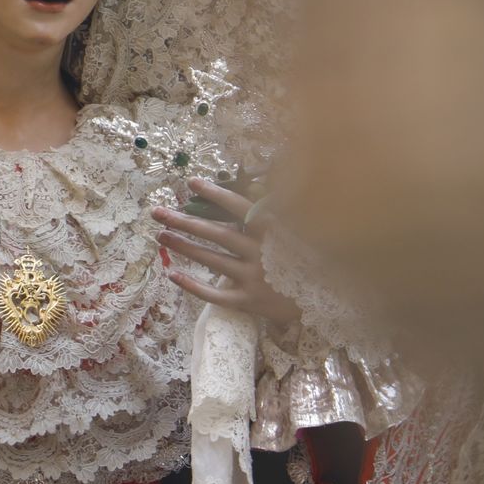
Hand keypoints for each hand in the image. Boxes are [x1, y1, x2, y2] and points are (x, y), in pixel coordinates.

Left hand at [153, 177, 301, 325]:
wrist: (326, 299)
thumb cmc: (307, 260)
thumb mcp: (295, 231)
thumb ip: (273, 213)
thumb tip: (253, 190)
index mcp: (271, 232)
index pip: (237, 207)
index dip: (214, 193)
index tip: (191, 182)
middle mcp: (259, 252)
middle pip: (215, 233)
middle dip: (184, 221)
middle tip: (157, 212)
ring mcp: (252, 278)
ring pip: (211, 260)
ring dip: (184, 247)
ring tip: (160, 236)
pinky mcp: (248, 301)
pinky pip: (215, 294)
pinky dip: (193, 285)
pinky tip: (172, 275)